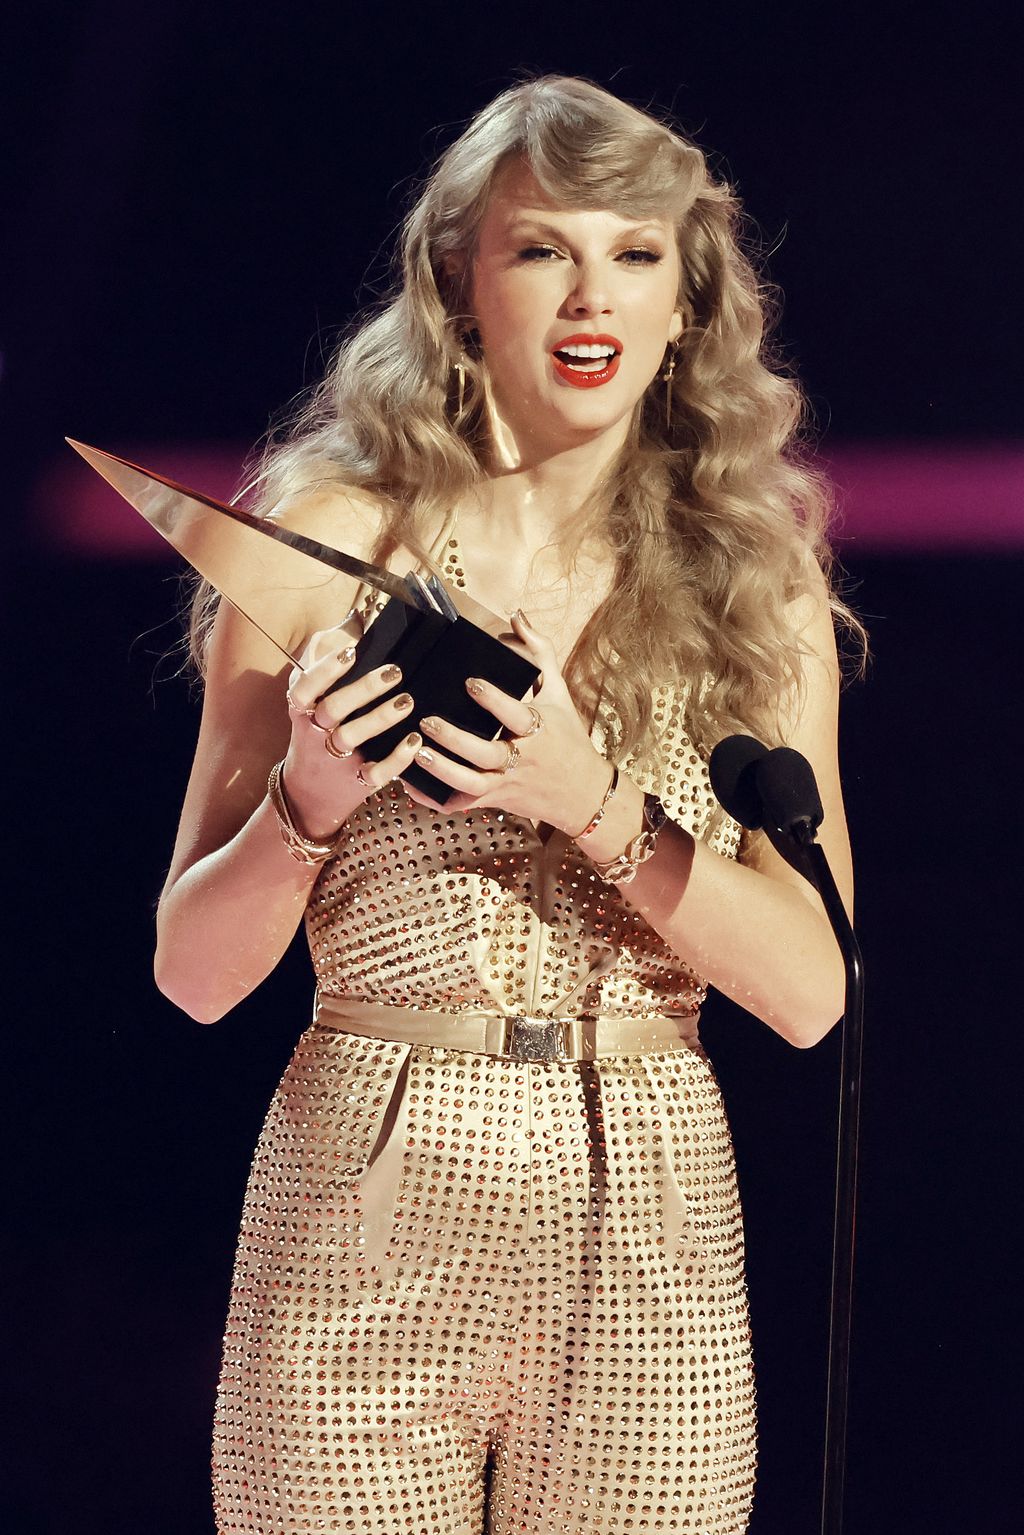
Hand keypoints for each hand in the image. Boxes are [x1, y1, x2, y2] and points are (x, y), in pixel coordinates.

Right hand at [280, 621, 421, 837]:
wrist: (307, 797)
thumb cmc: (314, 735)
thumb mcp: (310, 702)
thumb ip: (327, 661)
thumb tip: (354, 618)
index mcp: (302, 712)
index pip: (305, 688)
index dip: (324, 670)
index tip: (350, 652)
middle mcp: (315, 735)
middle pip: (334, 709)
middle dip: (363, 689)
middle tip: (395, 671)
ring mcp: (335, 760)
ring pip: (353, 737)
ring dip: (381, 718)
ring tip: (407, 700)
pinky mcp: (357, 782)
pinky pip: (377, 772)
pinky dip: (396, 758)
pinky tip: (415, 741)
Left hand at [408, 610, 612, 832]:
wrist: (582, 793)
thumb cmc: (567, 736)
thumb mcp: (559, 692)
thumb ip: (539, 651)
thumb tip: (517, 615)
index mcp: (539, 730)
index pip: (516, 715)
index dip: (493, 700)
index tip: (470, 682)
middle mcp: (522, 759)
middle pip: (487, 754)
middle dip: (455, 740)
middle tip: (426, 719)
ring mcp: (506, 783)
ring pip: (471, 784)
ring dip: (442, 770)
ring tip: (416, 751)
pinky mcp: (495, 800)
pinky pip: (462, 804)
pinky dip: (436, 799)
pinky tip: (411, 784)